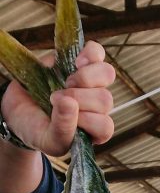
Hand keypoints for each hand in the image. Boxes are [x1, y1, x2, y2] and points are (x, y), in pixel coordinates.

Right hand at [1, 41, 114, 155]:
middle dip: (79, 99)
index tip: (61, 117)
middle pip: (105, 99)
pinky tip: (76, 62)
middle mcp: (98, 108)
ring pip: (107, 74)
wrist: (19, 110)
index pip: (105, 126)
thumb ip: (62, 129)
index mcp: (95, 131)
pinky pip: (97, 52)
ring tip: (66, 82)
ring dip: (85, 78)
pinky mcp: (81, 62)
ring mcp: (91, 83)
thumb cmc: (37, 130)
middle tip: (54, 99)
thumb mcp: (48, 140)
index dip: (85, 120)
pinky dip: (89, 54)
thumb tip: (70, 102)